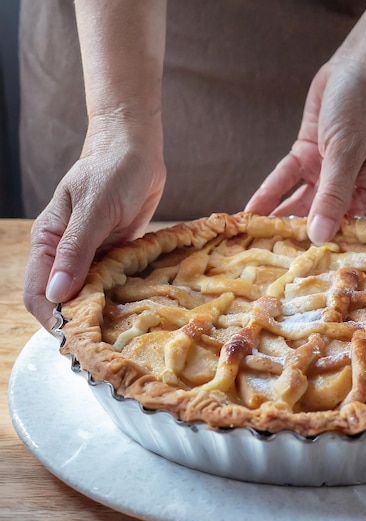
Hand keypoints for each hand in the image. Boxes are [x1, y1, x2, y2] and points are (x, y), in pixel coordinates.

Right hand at [23, 117, 165, 330]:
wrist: (136, 150)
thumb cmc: (111, 171)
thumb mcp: (93, 211)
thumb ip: (75, 252)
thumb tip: (57, 294)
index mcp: (48, 242)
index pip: (40, 293)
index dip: (54, 317)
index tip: (79, 334)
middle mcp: (67, 253)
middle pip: (66, 299)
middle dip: (81, 319)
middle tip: (107, 337)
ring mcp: (93, 254)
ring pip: (91, 293)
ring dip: (104, 309)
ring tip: (124, 328)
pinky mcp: (116, 253)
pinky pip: (115, 281)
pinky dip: (122, 294)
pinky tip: (137, 306)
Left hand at [245, 59, 365, 244]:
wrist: (353, 66)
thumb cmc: (361, 107)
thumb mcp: (346, 153)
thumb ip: (332, 195)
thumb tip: (319, 235)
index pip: (349, 229)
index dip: (327, 246)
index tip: (304, 265)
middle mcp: (349, 188)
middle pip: (321, 219)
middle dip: (296, 236)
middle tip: (271, 257)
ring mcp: (326, 174)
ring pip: (299, 203)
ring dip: (278, 218)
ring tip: (256, 239)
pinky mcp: (306, 159)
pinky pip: (285, 181)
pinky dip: (269, 193)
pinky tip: (251, 209)